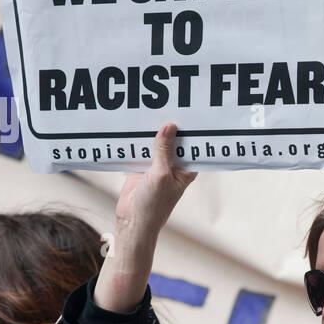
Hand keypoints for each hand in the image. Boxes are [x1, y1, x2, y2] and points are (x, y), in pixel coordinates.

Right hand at [114, 122, 197, 242]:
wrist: (132, 220)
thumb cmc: (153, 206)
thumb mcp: (161, 175)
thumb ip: (164, 151)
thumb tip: (169, 127)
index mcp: (186, 168)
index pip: (191, 144)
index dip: (189, 129)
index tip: (186, 111)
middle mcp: (174, 165)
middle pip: (172, 140)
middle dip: (168, 126)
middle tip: (165, 103)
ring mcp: (157, 164)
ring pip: (156, 142)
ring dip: (151, 132)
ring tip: (148, 110)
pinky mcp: (141, 165)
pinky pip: (140, 148)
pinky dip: (137, 140)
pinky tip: (133, 126)